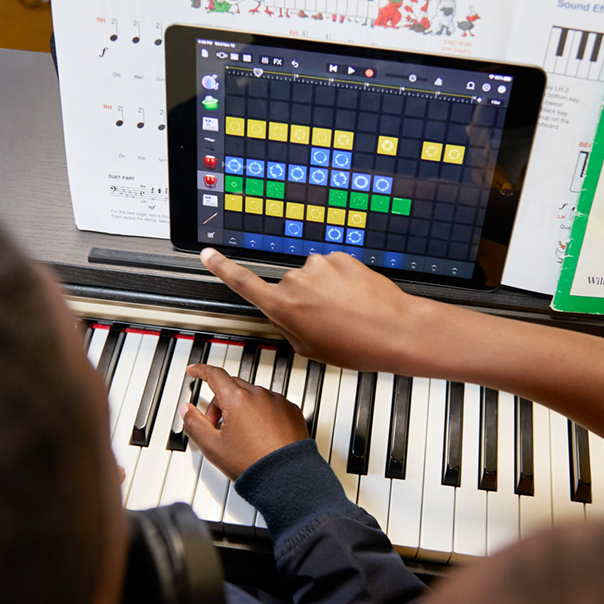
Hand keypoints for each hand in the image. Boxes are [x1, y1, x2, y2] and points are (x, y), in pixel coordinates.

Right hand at [180, 363, 308, 478]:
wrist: (286, 477)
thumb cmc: (253, 463)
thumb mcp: (213, 447)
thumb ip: (195, 424)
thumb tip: (187, 410)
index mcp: (238, 399)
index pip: (215, 375)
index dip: (201, 371)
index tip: (194, 371)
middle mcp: (260, 395)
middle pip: (233, 388)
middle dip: (220, 403)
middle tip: (215, 427)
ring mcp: (278, 402)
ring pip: (253, 397)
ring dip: (242, 409)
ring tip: (241, 437)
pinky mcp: (292, 411)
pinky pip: (271, 405)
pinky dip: (262, 414)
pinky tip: (260, 436)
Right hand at [200, 247, 425, 371]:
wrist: (394, 330)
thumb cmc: (356, 346)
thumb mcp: (309, 349)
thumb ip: (290, 328)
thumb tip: (290, 314)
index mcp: (283, 307)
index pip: (242, 283)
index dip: (222, 268)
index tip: (208, 255)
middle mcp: (297, 281)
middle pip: (289, 287)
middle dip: (303, 301)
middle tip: (327, 322)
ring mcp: (319, 266)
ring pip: (313, 277)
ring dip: (325, 291)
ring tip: (346, 313)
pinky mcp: (340, 258)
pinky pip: (333, 269)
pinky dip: (342, 282)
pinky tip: (355, 300)